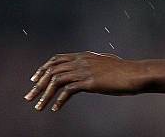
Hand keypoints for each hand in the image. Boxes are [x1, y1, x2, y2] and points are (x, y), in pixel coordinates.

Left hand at [23, 51, 142, 111]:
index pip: (57, 59)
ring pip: (57, 81)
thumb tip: (92, 69)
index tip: (35, 79)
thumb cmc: (124, 71)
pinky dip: (59, 100)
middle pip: (52, 70)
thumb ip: (95, 65)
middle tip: (29, 97)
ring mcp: (85, 71)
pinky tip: (56, 108)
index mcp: (85, 56)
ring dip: (44, 95)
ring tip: (38, 107)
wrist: (135, 74)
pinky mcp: (90, 82)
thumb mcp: (106, 64)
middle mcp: (82, 61)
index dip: (43, 69)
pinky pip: (68, 90)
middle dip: (38, 84)